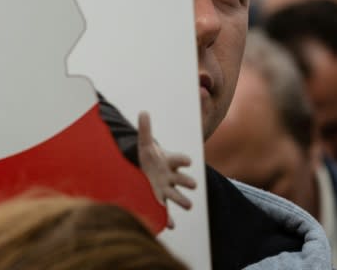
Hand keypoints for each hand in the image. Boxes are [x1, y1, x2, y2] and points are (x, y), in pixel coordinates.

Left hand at [137, 111, 196, 228]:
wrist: (146, 171)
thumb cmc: (148, 157)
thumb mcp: (144, 144)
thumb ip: (145, 130)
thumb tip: (143, 112)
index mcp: (169, 162)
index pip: (178, 159)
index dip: (183, 160)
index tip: (188, 161)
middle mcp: (171, 177)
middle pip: (182, 179)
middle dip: (187, 182)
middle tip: (193, 185)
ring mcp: (166, 189)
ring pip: (177, 196)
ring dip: (183, 200)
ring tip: (189, 205)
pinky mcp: (159, 200)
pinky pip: (166, 210)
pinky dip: (167, 218)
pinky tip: (169, 225)